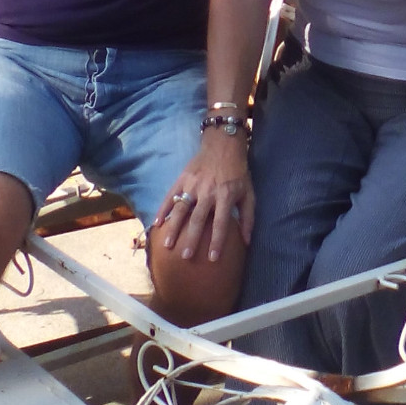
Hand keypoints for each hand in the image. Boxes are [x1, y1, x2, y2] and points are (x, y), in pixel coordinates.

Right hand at [153, 135, 253, 263]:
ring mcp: (193, 185)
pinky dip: (162, 210)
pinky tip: (156, 223)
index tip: (213, 259)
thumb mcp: (249, 193)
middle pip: (198, 219)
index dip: (217, 242)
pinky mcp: (182, 179)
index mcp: (225, 196)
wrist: (223, 145)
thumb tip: (247, 242)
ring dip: (174, 228)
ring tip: (167, 245)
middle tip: (185, 256)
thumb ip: (248, 217)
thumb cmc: (238, 173)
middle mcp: (208, 192)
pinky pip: (170, 196)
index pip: (221, 223)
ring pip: (181, 209)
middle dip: (192, 239)